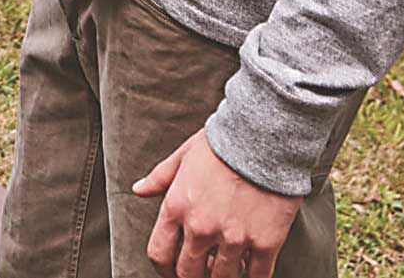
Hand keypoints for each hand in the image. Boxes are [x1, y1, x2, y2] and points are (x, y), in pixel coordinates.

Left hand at [136, 129, 302, 277]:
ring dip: (220, 277)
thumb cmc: (221, 144)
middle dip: (191, 277)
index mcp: (176, 207)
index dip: (163, 270)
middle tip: (200, 272)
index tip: (171, 272)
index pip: (159, 254)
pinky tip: (249, 268)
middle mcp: (201, 227)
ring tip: (224, 266)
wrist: (265, 139)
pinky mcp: (266, 242)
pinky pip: (257, 276)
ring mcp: (234, 237)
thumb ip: (159, 178)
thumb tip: (138, 190)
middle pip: (188, 274)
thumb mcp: (183, 156)